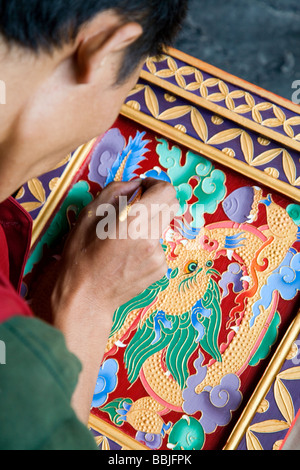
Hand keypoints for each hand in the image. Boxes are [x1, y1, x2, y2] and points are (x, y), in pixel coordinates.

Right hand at [50, 178, 178, 422]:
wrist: (86, 298)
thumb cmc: (81, 257)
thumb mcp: (89, 215)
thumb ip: (115, 192)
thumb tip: (134, 184)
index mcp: (135, 223)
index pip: (167, 192)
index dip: (156, 184)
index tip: (144, 188)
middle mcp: (152, 239)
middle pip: (170, 208)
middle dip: (154, 203)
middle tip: (133, 210)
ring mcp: (159, 257)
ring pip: (163, 228)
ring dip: (148, 226)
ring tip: (123, 240)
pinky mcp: (161, 270)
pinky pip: (159, 247)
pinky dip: (147, 244)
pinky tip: (128, 255)